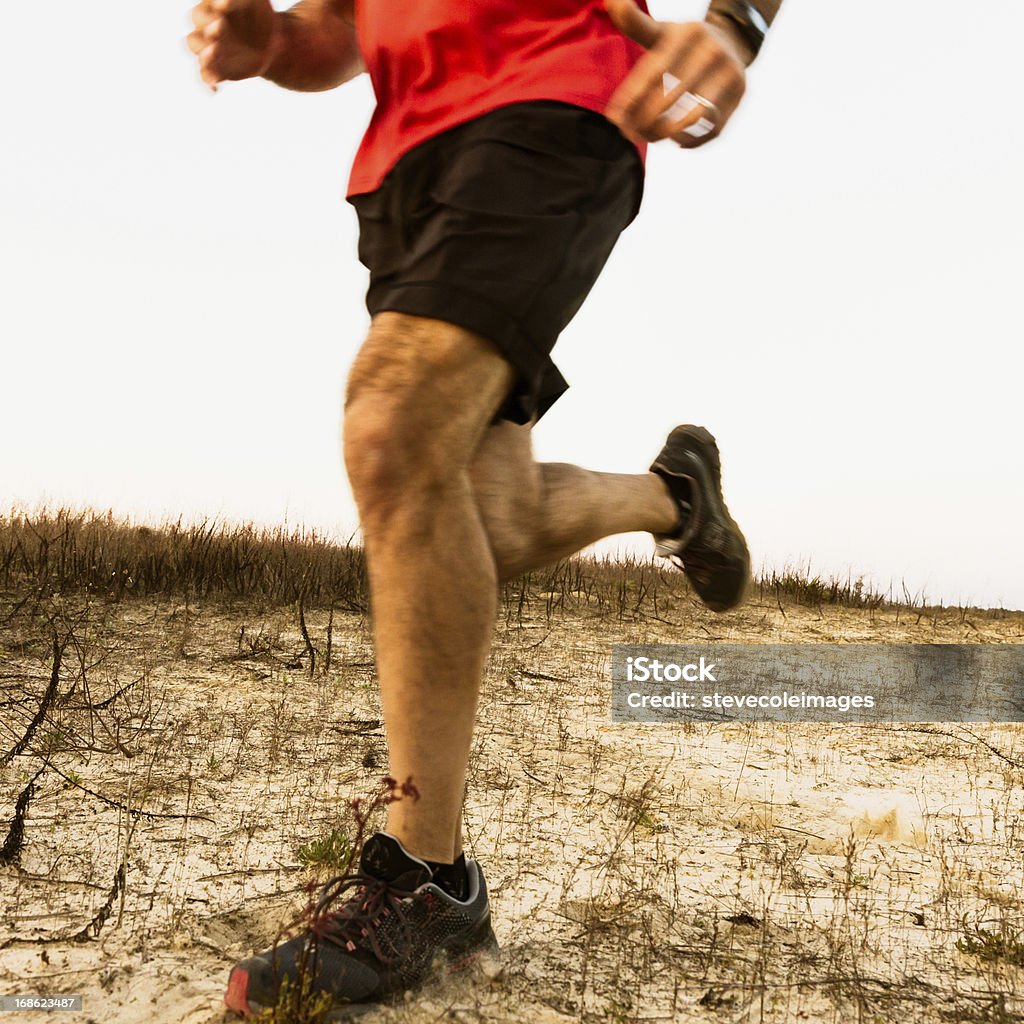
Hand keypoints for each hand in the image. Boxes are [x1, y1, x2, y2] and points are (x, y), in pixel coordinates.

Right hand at [187, 0, 279, 90]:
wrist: (270, 41)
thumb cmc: (259, 14)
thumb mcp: (253, 1)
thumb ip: (239, 1)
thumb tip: (222, 3)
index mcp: (210, 12)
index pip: (202, 13)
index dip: (210, 12)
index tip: (225, 7)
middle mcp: (206, 30)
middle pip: (194, 32)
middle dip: (206, 31)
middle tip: (221, 27)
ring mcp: (210, 49)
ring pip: (195, 52)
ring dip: (204, 53)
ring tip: (215, 51)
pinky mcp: (217, 67)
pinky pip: (205, 75)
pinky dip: (208, 80)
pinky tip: (215, 88)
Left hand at [605, 0, 746, 147]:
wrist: (731, 41)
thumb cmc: (683, 45)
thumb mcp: (661, 32)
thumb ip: (635, 23)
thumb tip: (612, 2)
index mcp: (687, 34)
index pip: (653, 74)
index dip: (631, 100)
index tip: (615, 119)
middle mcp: (711, 51)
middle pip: (670, 97)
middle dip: (645, 121)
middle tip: (630, 134)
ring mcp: (728, 72)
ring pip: (692, 116)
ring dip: (665, 134)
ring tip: (649, 137)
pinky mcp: (739, 93)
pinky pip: (711, 127)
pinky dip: (689, 139)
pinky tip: (673, 139)